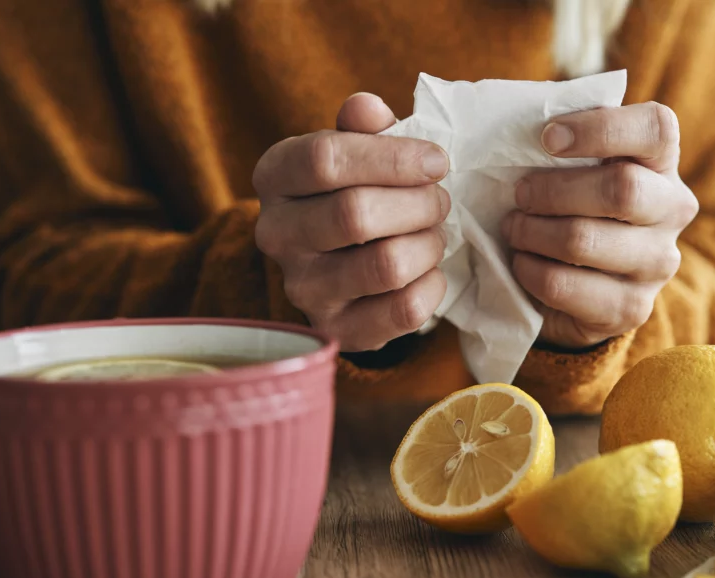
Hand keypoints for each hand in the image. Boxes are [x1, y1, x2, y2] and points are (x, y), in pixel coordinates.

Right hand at [253, 94, 450, 351]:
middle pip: (356, 214)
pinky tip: (429, 270)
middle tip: (440, 200)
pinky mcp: (337, 330)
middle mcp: (276, 235)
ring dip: (428, 244)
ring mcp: (303, 289)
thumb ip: (362, 126)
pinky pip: (403, 310)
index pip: (324, 159)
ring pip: (386, 265)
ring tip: (433, 233)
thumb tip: (368, 108)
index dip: (393, 157)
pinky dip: (432, 285)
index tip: (436, 161)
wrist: (336, 263)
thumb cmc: (351, 191)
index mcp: (275, 177)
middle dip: (418, 203)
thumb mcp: (352, 149)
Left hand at [503, 102, 699, 348]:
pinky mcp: (632, 308)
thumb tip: (513, 125)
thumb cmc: (571, 208)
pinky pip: (565, 286)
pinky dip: (531, 271)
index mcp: (662, 161)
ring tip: (515, 229)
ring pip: (585, 240)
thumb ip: (561, 144)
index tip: (547, 137)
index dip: (599, 128)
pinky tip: (522, 263)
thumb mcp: (573, 169)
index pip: (656, 128)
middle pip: (621, 189)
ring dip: (533, 232)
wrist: (582, 290)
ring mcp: (658, 263)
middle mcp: (673, 210)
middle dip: (553, 191)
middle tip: (519, 195)